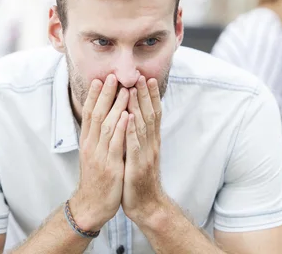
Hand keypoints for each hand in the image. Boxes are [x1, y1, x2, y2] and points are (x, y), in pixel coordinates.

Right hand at [70, 74, 128, 231]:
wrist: (92, 206)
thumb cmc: (96, 179)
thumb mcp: (93, 155)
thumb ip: (98, 137)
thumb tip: (104, 118)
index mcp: (88, 142)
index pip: (90, 114)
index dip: (94, 96)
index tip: (100, 79)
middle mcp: (92, 145)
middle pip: (97, 115)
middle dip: (104, 95)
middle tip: (111, 76)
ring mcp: (100, 156)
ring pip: (107, 126)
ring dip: (116, 107)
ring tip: (124, 90)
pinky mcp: (111, 167)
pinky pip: (116, 145)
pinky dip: (121, 129)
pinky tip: (128, 116)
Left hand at [121, 75, 165, 222]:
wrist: (147, 206)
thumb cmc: (140, 179)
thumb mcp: (140, 155)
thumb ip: (139, 137)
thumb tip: (135, 118)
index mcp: (150, 142)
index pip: (152, 114)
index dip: (150, 96)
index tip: (146, 78)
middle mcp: (151, 145)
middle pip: (149, 115)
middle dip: (145, 95)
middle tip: (141, 75)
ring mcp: (145, 155)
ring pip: (142, 126)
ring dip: (138, 107)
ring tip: (134, 89)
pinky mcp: (137, 167)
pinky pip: (134, 146)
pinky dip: (131, 131)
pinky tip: (128, 118)